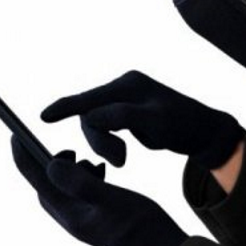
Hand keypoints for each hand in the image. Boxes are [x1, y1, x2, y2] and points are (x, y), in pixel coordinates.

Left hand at [10, 135, 188, 245]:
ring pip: (64, 189)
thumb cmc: (141, 225)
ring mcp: (85, 220)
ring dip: (71, 170)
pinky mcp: (98, 218)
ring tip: (89, 161)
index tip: (15, 135)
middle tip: (66, 147)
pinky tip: (101, 172)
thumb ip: (80, 182)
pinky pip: (81, 193)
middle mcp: (73, 219)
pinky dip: (86, 177)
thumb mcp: (111, 198)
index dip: (24, 157)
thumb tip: (51, 165)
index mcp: (70, 214)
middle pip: (47, 186)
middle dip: (49, 162)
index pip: (38, 182)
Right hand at [40, 70, 245, 169]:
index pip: (90, 97)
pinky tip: (121, 152)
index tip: (43, 117)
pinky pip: (105, 127)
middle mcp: (124, 88)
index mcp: (129, 85)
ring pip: (96, 123)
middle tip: (119, 161)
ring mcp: (124, 100)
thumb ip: (124, 116)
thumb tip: (91, 117)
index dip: (65, 108)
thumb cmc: (183, 125)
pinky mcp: (126, 113)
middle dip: (98, 139)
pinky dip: (108, 141)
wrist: (203, 132)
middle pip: (91, 114)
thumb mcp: (156, 122)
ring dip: (103, 144)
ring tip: (122, 159)